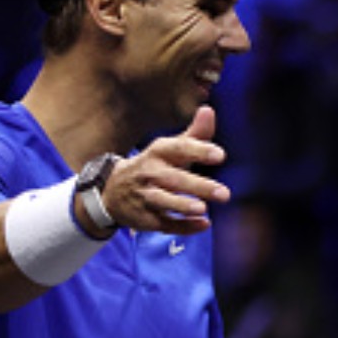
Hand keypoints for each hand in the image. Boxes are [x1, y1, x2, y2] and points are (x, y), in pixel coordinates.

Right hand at [100, 106, 231, 234]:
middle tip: (225, 194)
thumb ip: (194, 134)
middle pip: (173, 179)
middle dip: (198, 186)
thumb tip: (208, 110)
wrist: (112, 191)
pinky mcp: (146, 219)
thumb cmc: (154, 166)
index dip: (198, 150)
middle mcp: (150, 174)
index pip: (178, 149)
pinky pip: (165, 224)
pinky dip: (183, 227)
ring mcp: (146, 197)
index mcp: (158, 153)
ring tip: (203, 208)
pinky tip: (203, 225)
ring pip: (164, 202)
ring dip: (182, 206)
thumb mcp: (170, 149)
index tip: (220, 155)